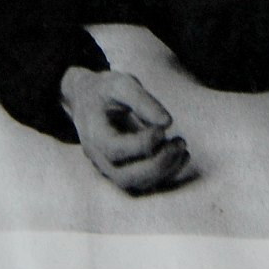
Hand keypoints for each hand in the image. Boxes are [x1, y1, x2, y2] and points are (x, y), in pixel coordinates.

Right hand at [60, 67, 189, 194]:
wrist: (87, 98)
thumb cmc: (104, 90)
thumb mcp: (120, 84)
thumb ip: (142, 100)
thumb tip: (167, 122)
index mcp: (93, 134)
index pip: (115, 149)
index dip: (142, 143)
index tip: (163, 128)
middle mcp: (98, 157)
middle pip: (125, 176)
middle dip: (157, 164)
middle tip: (180, 143)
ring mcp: (108, 168)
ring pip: (135, 184)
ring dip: (163, 170)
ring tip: (182, 147)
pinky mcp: (121, 170)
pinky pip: (142, 182)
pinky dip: (163, 173)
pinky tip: (180, 156)